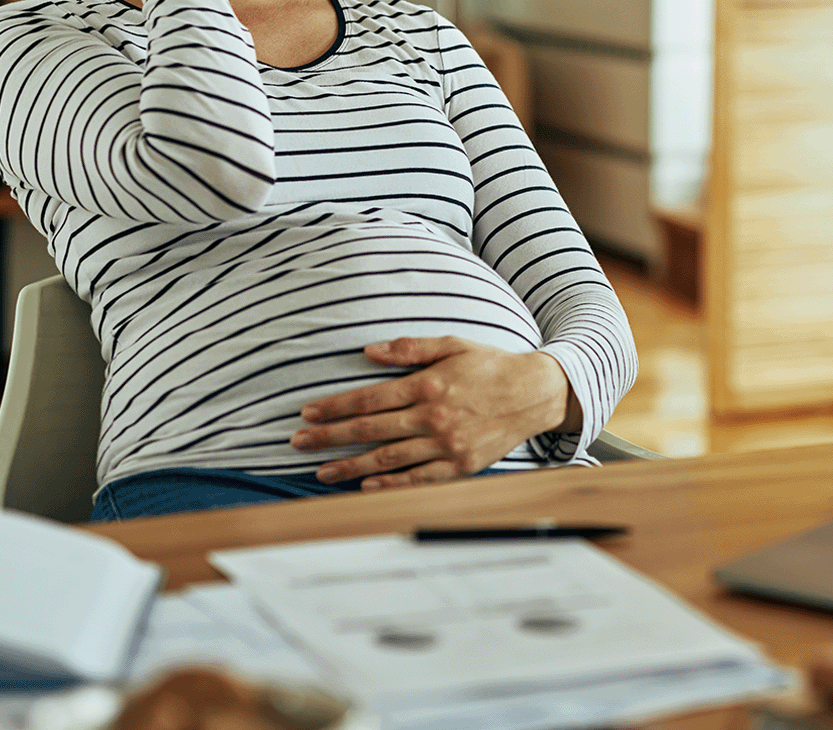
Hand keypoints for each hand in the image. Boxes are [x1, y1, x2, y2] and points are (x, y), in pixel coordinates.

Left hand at [293, 336, 581, 489]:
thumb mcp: (452, 344)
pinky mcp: (459, 466)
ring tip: (321, 471)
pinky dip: (389, 486)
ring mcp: (445, 445)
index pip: (368, 399)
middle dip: (329, 437)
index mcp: (427, 385)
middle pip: (369, 431)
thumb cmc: (490, 366)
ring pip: (387, 459)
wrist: (535, 394)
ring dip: (350, 467)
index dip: (334, 407)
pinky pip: (417, 479)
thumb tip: (369, 351)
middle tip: (297, 444)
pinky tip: (364, 488)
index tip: (306, 413)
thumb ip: (410, 348)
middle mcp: (433, 418)